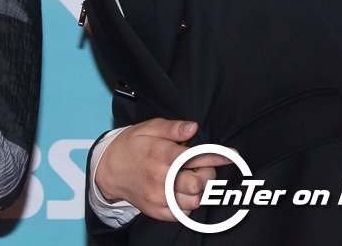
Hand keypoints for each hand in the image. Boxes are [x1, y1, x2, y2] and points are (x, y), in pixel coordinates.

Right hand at [96, 118, 231, 221]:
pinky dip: (189, 204)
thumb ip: (173, 128)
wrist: (109, 169)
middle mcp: (160, 178)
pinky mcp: (156, 211)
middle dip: (207, 174)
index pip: (196, 158)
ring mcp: (158, 197)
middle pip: (198, 184)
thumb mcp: (150, 127)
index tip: (231, 155)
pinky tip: (184, 191)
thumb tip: (193, 127)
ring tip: (194, 178)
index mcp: (161, 154)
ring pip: (193, 202)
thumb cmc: (132, 145)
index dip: (217, 157)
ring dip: (200, 191)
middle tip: (204, 166)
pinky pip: (182, 214)